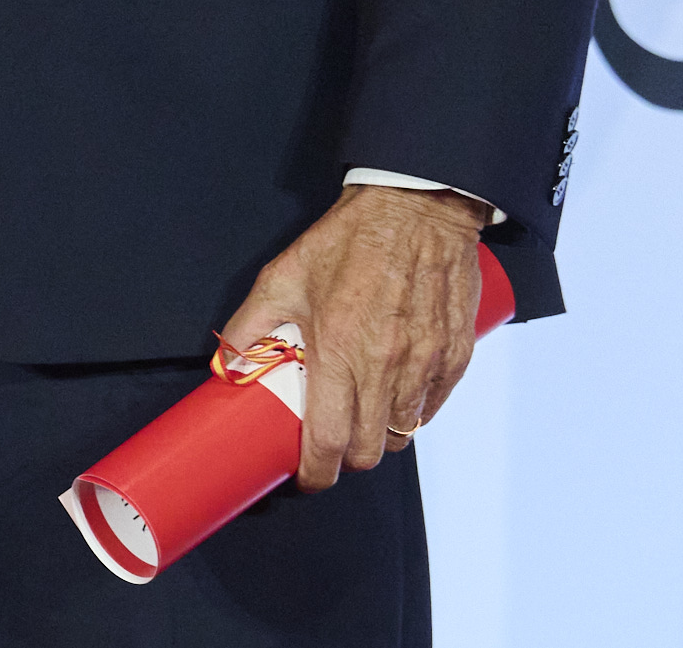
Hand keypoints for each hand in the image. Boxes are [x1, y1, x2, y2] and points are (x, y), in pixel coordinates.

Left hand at [215, 184, 488, 491]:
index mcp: (339, 351)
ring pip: (404, 433)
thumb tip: (228, 360)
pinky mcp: (454, 354)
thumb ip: (252, 322)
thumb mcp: (285, 275)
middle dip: (348, 457)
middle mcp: (385, 367)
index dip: (316, 472)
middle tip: (333, 441)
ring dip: (382, 434)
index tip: (307, 477)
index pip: (328, 440)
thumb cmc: (349, 239)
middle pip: (370, 449)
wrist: (416, 206)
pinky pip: (434, 406)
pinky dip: (415, 411)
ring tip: (363, 412)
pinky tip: (397, 393)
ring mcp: (425, 364)